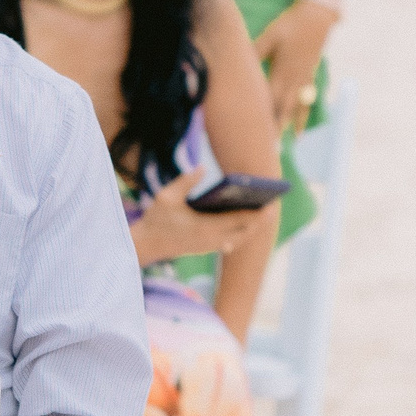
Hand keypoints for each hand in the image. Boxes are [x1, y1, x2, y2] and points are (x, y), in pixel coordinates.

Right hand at [129, 175, 269, 266]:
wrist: (144, 245)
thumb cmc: (155, 219)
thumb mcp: (166, 196)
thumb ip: (186, 181)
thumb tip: (203, 167)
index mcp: (206, 227)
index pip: (240, 221)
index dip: (257, 213)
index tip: (270, 203)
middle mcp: (212, 240)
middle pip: (245, 232)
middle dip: (259, 220)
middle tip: (272, 205)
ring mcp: (210, 246)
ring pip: (240, 240)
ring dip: (252, 229)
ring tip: (263, 213)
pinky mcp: (206, 248)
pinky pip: (231, 243)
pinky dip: (241, 234)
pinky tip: (248, 223)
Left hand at [252, 0, 332, 133]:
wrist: (317, 17)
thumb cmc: (291, 24)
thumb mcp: (270, 36)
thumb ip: (255, 52)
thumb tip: (239, 66)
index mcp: (282, 72)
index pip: (270, 101)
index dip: (264, 120)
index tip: (258, 136)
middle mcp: (294, 79)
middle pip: (283, 109)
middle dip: (277, 129)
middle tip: (273, 150)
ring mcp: (303, 79)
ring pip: (296, 106)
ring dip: (293, 124)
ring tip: (293, 141)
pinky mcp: (309, 75)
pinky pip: (306, 98)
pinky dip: (303, 113)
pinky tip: (302, 122)